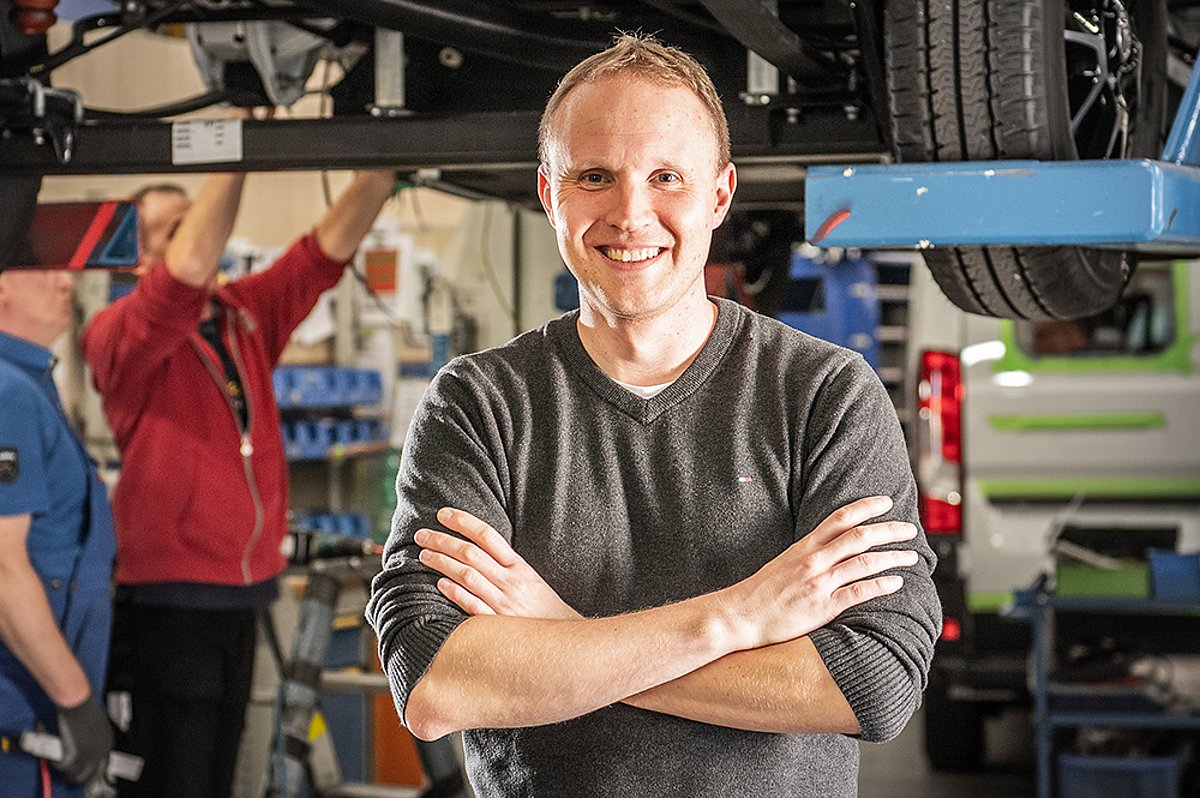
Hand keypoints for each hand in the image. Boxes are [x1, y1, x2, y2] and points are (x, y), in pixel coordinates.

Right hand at [55, 692, 112, 783]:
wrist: (78, 700)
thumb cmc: (83, 705)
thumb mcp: (93, 724)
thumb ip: (91, 737)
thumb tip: (83, 745)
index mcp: (108, 740)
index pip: (103, 764)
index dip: (91, 770)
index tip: (81, 770)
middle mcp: (103, 748)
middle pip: (92, 774)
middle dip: (79, 775)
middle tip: (68, 773)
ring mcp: (91, 752)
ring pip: (78, 775)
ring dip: (67, 773)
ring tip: (58, 766)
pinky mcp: (78, 752)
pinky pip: (66, 767)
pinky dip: (58, 765)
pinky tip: (53, 760)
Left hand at [415, 507, 580, 620]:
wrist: (561, 640)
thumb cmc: (542, 608)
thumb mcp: (530, 578)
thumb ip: (505, 564)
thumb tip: (476, 547)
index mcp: (519, 566)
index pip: (488, 536)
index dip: (463, 522)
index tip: (442, 514)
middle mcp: (510, 581)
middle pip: (471, 553)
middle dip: (443, 541)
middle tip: (421, 535)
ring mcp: (503, 603)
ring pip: (467, 576)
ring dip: (442, 563)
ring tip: (424, 555)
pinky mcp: (497, 624)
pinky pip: (472, 605)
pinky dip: (455, 593)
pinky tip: (440, 584)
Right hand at [725, 496, 918, 650]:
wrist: (740, 616)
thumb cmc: (760, 593)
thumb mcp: (783, 563)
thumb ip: (808, 555)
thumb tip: (831, 548)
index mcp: (804, 547)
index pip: (840, 518)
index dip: (866, 507)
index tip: (886, 502)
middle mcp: (813, 560)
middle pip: (859, 537)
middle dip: (889, 530)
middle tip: (910, 529)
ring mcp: (818, 583)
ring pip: (864, 562)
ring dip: (893, 557)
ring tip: (912, 556)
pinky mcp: (822, 607)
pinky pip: (858, 592)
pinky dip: (881, 585)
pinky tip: (897, 582)